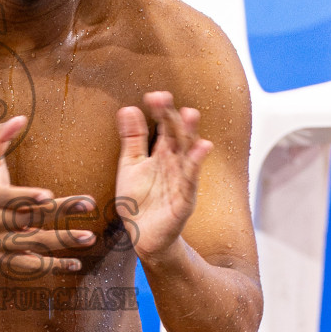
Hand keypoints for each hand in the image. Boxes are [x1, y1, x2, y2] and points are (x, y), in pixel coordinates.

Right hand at [0, 116, 96, 277]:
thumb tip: (20, 117)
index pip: (7, 197)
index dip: (26, 197)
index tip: (48, 195)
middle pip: (27, 218)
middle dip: (60, 212)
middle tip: (89, 203)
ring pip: (32, 244)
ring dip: (62, 241)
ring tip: (89, 236)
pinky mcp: (7, 262)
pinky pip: (31, 266)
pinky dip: (53, 267)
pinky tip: (76, 264)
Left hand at [114, 92, 213, 259]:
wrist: (142, 235)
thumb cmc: (139, 200)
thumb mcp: (131, 165)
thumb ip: (133, 139)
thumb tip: (128, 108)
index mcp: (162, 153)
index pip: (164, 127)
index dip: (160, 112)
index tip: (153, 96)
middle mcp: (175, 163)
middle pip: (177, 135)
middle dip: (173, 117)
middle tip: (165, 98)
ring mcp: (182, 180)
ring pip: (188, 154)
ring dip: (190, 134)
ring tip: (191, 113)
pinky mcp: (185, 199)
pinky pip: (191, 180)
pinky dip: (196, 164)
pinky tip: (202, 147)